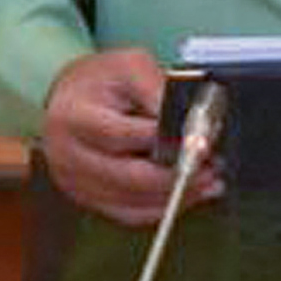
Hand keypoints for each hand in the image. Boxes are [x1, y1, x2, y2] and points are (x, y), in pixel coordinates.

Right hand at [40, 47, 219, 225]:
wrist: (68, 98)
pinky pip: (129, 214)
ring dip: (177, 195)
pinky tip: (188, 194)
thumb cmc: (102, 80)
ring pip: (133, 202)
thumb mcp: (129, 66)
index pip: (123, 136)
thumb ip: (158, 90)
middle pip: (129, 177)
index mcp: (74, 117)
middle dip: (178, 175)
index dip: (166, 140)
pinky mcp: (86, 198)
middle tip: (212, 166)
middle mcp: (68, 155)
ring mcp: (75, 182)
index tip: (202, 139)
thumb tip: (191, 123)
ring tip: (209, 181)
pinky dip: (163, 207)